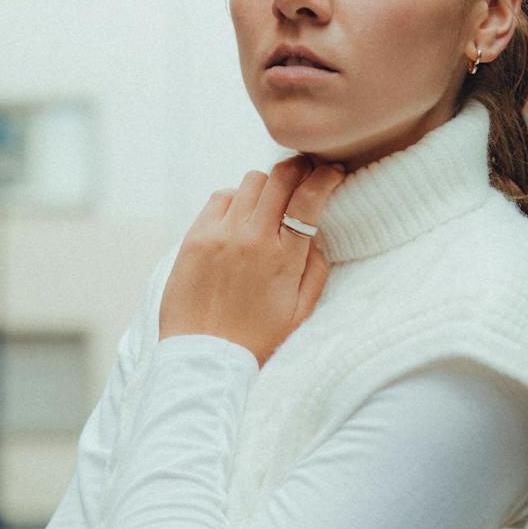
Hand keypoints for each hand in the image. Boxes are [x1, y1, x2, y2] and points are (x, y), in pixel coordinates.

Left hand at [159, 156, 346, 363]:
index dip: (325, 175)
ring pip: (250, 182)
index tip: (332, 171)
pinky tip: (240, 217)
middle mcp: (251, 238)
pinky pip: (219, 197)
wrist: (205, 359)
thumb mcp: (301, 312)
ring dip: (266, 186)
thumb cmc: (257, 340)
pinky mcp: (194, 238)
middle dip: (298, 169)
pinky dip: (235, 199)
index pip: (308, 196)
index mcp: (283, 258)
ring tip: (270, 203)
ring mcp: (220, 235)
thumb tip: (313, 236)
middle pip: (280, 177)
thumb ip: (315, 270)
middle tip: (305, 175)